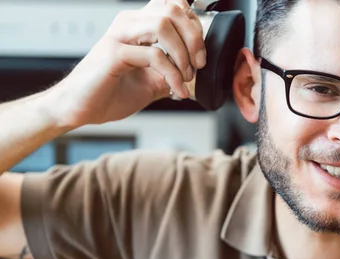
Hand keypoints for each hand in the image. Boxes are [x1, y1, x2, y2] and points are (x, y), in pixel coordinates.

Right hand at [48, 0, 205, 128]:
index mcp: (137, 25)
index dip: (193, 26)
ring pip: (163, 26)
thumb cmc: (109, 93)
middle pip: (172, 10)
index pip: (173, 6)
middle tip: (198, 64)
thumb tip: (194, 73)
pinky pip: (154, 55)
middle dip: (194, 38)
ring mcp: (119, 36)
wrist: (81, 109)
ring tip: (186, 77)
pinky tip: (175, 90)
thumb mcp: (151, 83)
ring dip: (183, 55)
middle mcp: (128, 24)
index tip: (199, 54)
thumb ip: (171, 73)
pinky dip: (172, 75)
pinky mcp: (113, 53)